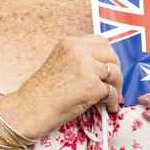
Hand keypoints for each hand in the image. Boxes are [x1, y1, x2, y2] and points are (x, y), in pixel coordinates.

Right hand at [3, 35, 122, 140]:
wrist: (32, 107)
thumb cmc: (43, 90)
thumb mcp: (59, 63)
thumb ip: (79, 59)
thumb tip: (103, 67)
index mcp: (69, 43)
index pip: (100, 41)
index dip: (108, 55)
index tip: (109, 67)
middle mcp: (79, 51)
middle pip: (111, 54)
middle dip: (116, 70)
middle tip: (115, 84)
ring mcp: (87, 67)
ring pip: (115, 72)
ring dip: (118, 86)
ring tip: (114, 98)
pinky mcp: (92, 86)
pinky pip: (112, 92)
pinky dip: (113, 101)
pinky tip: (110, 107)